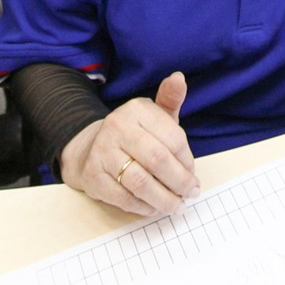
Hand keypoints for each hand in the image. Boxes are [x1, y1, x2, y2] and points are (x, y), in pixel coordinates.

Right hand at [60, 72, 198, 215]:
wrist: (91, 148)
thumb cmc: (134, 134)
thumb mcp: (154, 114)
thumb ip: (170, 99)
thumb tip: (178, 77)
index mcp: (136, 110)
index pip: (173, 138)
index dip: (188, 161)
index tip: (193, 174)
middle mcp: (117, 127)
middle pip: (158, 160)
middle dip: (179, 182)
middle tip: (190, 193)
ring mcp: (102, 152)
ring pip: (141, 182)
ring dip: (164, 199)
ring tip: (176, 205)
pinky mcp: (93, 176)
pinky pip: (123, 198)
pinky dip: (143, 207)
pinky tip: (153, 207)